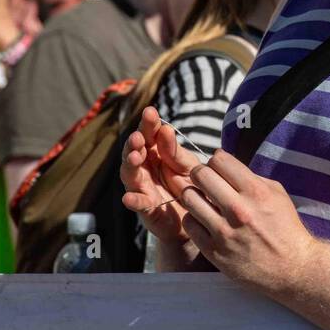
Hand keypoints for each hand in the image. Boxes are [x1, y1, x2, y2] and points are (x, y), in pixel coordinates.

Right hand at [120, 107, 199, 245]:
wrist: (200, 217)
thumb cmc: (192, 186)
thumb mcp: (188, 166)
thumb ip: (175, 151)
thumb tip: (165, 129)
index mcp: (156, 153)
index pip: (149, 135)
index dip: (148, 124)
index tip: (151, 112)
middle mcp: (145, 168)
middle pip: (134, 151)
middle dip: (134, 143)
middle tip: (138, 136)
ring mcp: (143, 187)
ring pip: (131, 174)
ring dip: (131, 165)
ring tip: (135, 157)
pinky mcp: (146, 208)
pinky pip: (137, 203)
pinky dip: (132, 200)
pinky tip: (128, 197)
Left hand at [178, 147, 315, 294]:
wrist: (292, 268)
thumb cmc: (285, 228)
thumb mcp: (277, 194)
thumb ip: (251, 178)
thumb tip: (225, 165)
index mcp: (256, 193)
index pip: (220, 160)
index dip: (217, 160)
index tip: (219, 168)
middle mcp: (239, 210)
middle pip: (200, 175)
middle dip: (201, 173)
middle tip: (205, 180)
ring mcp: (224, 232)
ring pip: (189, 198)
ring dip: (194, 195)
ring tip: (202, 200)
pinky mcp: (214, 251)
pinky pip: (189, 224)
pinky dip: (194, 218)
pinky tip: (204, 220)